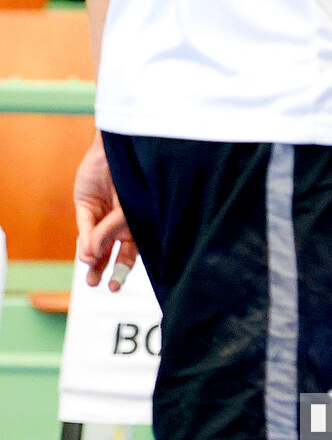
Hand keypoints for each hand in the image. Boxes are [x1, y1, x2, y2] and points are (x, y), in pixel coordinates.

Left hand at [74, 136, 137, 289]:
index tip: (114, 288)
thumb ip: (107, 234)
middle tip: (96, 284)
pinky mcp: (86, 205)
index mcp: (138, 225)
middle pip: (110, 251)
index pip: (130, 253)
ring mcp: (102, 214)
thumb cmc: (137, 178)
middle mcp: (120, 222)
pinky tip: (86, 249)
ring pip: (94, 242)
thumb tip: (88, 257)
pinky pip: (85, 224)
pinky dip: (85, 237)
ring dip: (91, 258)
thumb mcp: (127, 212)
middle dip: (103, 269)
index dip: (122, 271)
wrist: (123, 151)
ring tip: (88, 275)